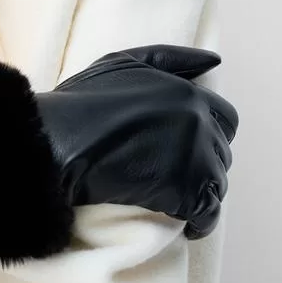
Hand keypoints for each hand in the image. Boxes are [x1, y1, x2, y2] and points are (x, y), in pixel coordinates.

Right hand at [37, 44, 237, 239]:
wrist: (56, 143)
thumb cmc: (81, 103)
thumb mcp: (122, 63)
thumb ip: (170, 58)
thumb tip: (214, 61)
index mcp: (188, 93)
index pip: (225, 119)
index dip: (208, 134)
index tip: (185, 148)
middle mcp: (199, 122)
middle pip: (221, 153)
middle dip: (204, 164)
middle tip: (173, 175)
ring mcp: (195, 157)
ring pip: (217, 184)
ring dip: (200, 194)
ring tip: (173, 200)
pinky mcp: (186, 191)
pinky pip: (208, 214)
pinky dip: (200, 222)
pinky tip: (186, 224)